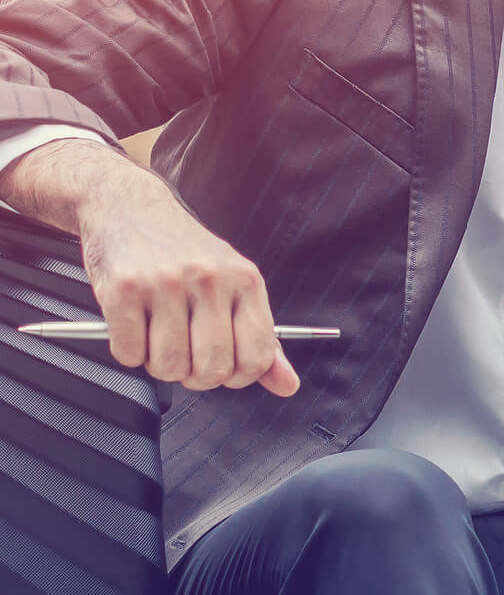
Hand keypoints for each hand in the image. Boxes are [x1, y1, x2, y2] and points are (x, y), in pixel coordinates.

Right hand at [0, 139, 298, 395]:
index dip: (238, 376)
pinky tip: (134, 323)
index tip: (223, 366)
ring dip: (159, 364)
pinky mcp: (124, 289)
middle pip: (212, 370)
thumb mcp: (235, 286)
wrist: (131, 208)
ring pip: (169, 367)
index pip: (258, 356)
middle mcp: (211, 279)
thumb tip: (288, 386)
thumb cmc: (187, 254)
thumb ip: (263, 339)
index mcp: (247, 280)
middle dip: (196, 375)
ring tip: (159, 332)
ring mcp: (166, 282)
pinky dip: (128, 351)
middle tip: (186, 352)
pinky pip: (128, 355)